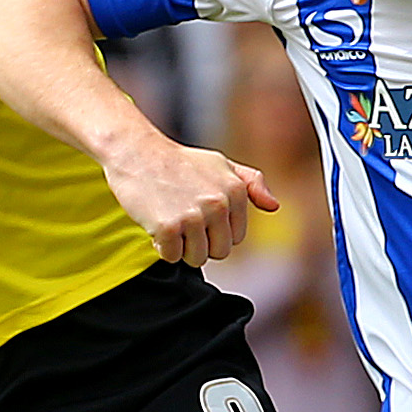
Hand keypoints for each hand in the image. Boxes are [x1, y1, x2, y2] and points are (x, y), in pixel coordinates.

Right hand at [102, 136, 279, 265]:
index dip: (215, 231)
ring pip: (197, 259)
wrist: (138, 152)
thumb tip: (274, 206)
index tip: (199, 213)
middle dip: (201, 243)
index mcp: (235, 191)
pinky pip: (171, 257)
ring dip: (181, 247)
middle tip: (184, 220)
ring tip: (171, 220)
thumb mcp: (221, 164)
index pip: (236, 238)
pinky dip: (161, 247)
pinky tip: (156, 223)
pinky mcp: (168, 227)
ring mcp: (193, 216)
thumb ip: (251, 184)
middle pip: (219, 252)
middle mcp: (218, 204)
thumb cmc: (180, 162)